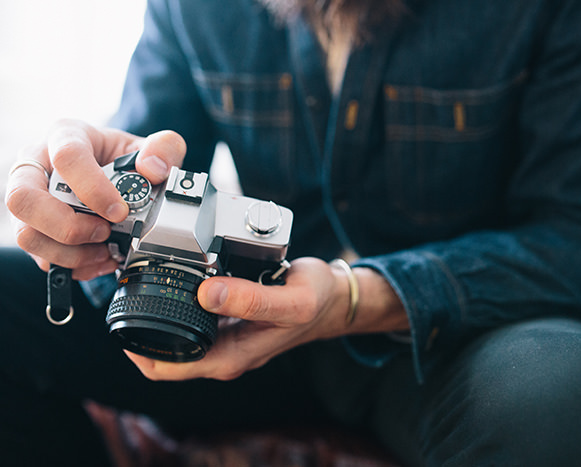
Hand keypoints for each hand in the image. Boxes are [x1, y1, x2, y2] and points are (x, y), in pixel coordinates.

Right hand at [5, 119, 186, 279]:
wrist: (113, 175)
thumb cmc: (121, 158)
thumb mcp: (147, 147)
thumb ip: (163, 148)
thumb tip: (153, 168)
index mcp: (65, 137)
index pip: (66, 157)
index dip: (93, 188)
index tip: (119, 211)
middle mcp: (36, 167)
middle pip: (22, 199)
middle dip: (67, 226)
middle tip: (103, 232)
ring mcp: (30, 202)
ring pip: (26, 235)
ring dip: (70, 252)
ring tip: (105, 250)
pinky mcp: (34, 231)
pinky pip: (41, 257)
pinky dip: (76, 266)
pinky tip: (101, 259)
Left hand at [125, 258, 409, 380]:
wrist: (332, 299)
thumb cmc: (315, 300)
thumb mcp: (291, 300)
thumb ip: (251, 300)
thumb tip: (205, 294)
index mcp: (232, 356)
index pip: (167, 368)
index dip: (138, 349)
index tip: (125, 317)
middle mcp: (225, 353)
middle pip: (165, 356)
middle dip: (139, 333)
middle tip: (130, 293)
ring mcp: (226, 340)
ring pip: (177, 340)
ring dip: (158, 319)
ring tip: (146, 285)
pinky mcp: (229, 324)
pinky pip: (193, 323)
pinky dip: (179, 307)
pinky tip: (177, 283)